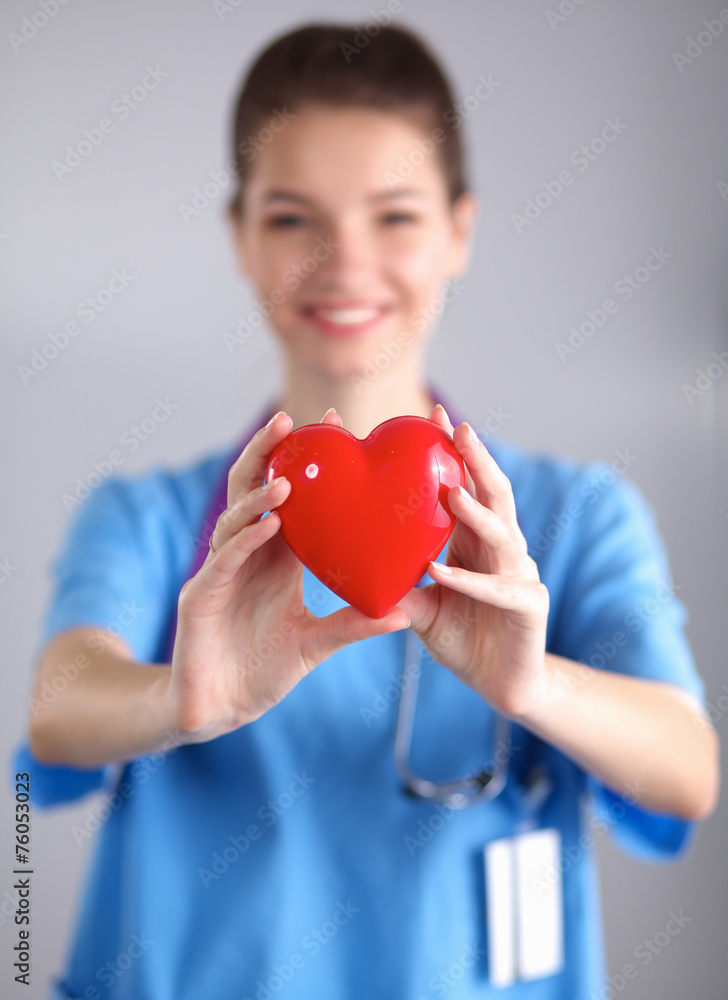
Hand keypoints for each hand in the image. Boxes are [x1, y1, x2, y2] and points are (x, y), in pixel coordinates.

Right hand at [166, 407, 409, 741]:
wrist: (218, 711)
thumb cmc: (263, 671)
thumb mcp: (317, 644)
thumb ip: (354, 624)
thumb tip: (404, 612)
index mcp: (273, 558)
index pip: (291, 499)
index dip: (308, 463)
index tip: (337, 425)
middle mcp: (244, 555)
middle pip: (251, 491)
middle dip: (267, 454)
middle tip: (290, 421)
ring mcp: (218, 572)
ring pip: (234, 520)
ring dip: (259, 498)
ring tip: (288, 482)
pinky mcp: (199, 596)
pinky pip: (222, 561)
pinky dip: (245, 541)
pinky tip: (268, 525)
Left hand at [396, 403, 550, 717]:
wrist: (503, 685)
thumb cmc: (464, 638)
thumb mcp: (421, 605)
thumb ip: (398, 579)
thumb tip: (351, 556)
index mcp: (478, 542)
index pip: (469, 486)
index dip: (455, 452)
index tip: (435, 414)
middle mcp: (505, 550)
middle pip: (496, 496)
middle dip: (478, 461)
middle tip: (457, 429)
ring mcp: (521, 576)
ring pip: (502, 536)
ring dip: (475, 514)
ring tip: (450, 491)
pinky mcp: (529, 607)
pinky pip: (496, 590)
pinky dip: (467, 581)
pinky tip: (439, 570)